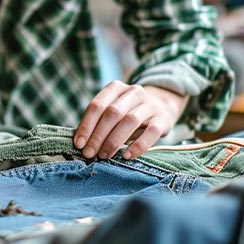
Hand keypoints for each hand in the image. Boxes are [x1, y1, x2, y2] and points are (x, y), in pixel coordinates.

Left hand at [73, 81, 188, 159]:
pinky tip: (126, 156)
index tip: (79, 144)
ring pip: (130, 121)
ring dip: (114, 141)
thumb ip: (98, 122)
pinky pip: (151, 132)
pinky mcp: (163, 118)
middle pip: (112, 113)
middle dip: (98, 136)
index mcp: (116, 88)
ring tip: (104, 155)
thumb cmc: (127, 113)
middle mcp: (133, 92)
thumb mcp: (112, 111)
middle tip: (90, 153)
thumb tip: (81, 143)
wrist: (162, 107)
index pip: (97, 105)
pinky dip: (138, 146)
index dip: (86, 126)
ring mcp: (150, 104)